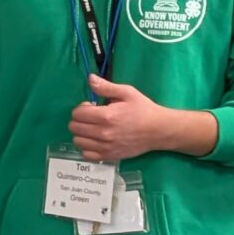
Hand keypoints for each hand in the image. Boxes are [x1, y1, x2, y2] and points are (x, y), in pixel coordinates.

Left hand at [67, 76, 217, 163]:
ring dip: (82, 133)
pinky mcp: (109, 156)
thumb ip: (106, 87)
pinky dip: (87, 147)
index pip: (77, 113)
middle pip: (74, 127)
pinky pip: (86, 154)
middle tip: (92, 117)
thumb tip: (90, 78)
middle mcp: (103, 133)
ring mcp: (105, 147)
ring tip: (93, 128)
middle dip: (80, 119)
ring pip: (78, 141)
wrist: (159, 130)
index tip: (92, 106)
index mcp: (106, 116)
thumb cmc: (143, 109)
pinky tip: (96, 140)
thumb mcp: (127, 92)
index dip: (82, 107)